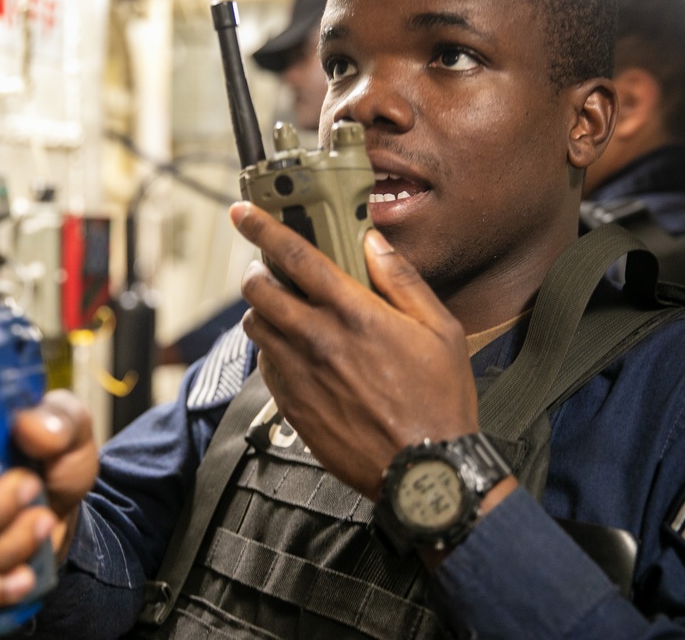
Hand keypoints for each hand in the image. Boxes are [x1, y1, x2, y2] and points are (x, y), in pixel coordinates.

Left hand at [231, 202, 480, 499]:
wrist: (423, 471)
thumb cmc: (440, 400)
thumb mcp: (440, 330)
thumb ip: (402, 280)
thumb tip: (372, 242)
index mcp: (354, 313)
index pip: (294, 256)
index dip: (262, 228)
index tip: (243, 213)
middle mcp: (318, 339)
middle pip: (258, 289)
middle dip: (255, 270)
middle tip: (267, 268)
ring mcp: (299, 374)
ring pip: (254, 326)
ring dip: (261, 310)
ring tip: (282, 309)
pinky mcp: (291, 404)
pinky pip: (264, 364)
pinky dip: (271, 348)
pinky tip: (295, 352)